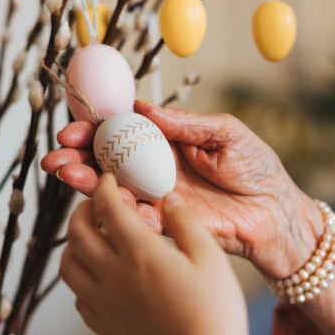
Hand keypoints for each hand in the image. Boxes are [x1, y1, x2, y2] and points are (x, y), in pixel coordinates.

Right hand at [43, 100, 322, 279]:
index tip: (74, 126)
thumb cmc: (257, 168)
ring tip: (65, 173)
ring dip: (83, 182)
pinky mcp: (164, 226)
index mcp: (166, 142)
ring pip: (110, 190)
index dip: (94, 128)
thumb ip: (186, 123)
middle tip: (56, 155)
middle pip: (105, 161)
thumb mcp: (226, 132)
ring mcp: (156, 198)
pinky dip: (113, 209)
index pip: (121, 131)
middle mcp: (154, 169)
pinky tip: (100, 199)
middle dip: (76, 157)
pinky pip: (132, 218)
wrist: (277, 212)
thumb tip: (143, 108)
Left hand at [60, 175, 261, 334]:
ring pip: (68, 265)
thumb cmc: (215, 317)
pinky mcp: (103, 328)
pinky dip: (81, 278)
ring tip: (94, 239)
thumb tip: (168, 199)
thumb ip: (186, 223)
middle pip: (77, 232)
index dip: (106, 187)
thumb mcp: (212, 260)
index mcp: (138, 252)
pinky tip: (102, 277)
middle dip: (83, 210)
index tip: (111, 178)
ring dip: (75, 244)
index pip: (107, 207)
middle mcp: (111, 275)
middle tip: (98, 204)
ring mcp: (102, 304)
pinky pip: (77, 296)